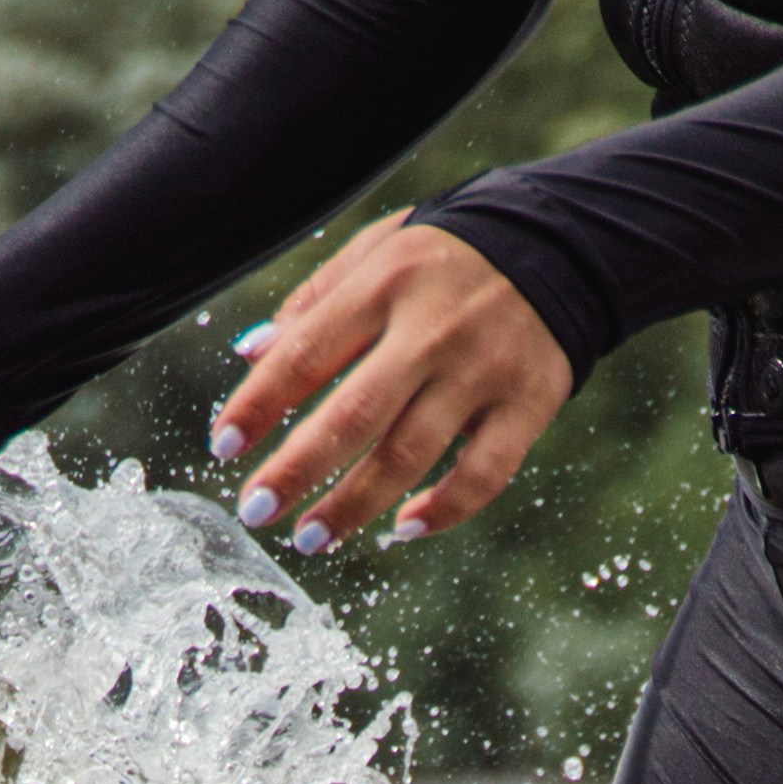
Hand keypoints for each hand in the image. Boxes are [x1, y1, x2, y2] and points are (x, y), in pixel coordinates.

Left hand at [211, 217, 569, 557]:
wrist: (559, 247)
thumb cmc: (444, 260)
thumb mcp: (376, 253)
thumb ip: (313, 302)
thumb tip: (247, 355)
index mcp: (385, 284)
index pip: (307, 352)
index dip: (259, 403)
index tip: (223, 446)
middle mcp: (432, 331)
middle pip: (353, 415)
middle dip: (297, 470)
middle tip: (257, 512)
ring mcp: (482, 372)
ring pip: (410, 455)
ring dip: (355, 505)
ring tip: (313, 537)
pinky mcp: (528, 405)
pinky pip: (484, 474)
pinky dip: (445, 510)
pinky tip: (403, 530)